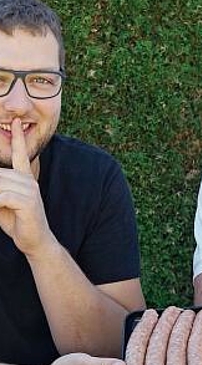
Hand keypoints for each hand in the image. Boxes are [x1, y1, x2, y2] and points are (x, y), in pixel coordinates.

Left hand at [0, 118, 52, 254]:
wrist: (35, 241)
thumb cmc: (17, 222)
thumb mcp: (2, 202)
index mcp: (25, 179)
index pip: (21, 155)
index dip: (18, 138)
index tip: (15, 122)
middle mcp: (29, 181)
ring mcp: (31, 190)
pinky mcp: (29, 202)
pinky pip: (3, 197)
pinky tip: (0, 208)